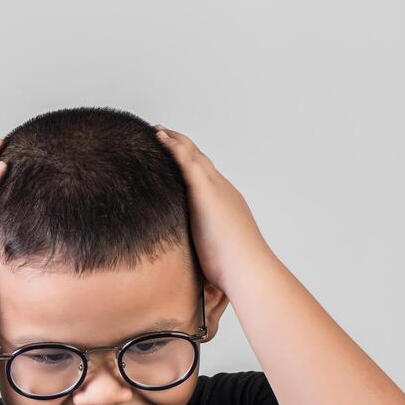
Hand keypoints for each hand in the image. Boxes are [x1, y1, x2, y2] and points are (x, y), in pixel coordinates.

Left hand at [154, 126, 274, 294]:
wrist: (247, 268)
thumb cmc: (233, 271)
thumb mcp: (214, 257)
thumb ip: (204, 254)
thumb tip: (198, 273)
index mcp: (225, 205)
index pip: (206, 180)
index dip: (192, 166)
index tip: (178, 158)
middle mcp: (223, 191)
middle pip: (200, 161)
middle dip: (183, 147)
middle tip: (165, 135)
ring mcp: (215, 188)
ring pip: (193, 155)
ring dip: (175, 141)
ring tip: (157, 130)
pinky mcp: (205, 190)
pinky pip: (186, 160)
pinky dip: (173, 146)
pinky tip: (159, 137)